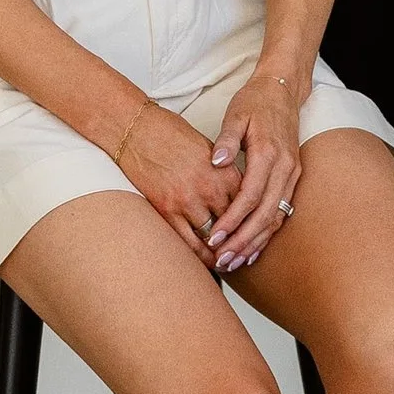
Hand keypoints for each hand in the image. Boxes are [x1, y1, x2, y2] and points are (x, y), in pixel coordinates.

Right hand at [113, 101, 239, 257]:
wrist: (136, 129)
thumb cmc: (171, 134)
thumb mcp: (209, 149)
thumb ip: (225, 174)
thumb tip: (238, 196)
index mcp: (224, 171)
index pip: (248, 206)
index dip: (254, 224)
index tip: (257, 235)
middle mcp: (209, 188)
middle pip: (235, 225)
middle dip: (242, 242)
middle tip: (247, 256)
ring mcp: (187, 201)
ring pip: (213, 238)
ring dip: (222, 253)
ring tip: (229, 263)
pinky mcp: (166, 210)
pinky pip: (188, 242)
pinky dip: (200, 255)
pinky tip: (206, 261)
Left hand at [203, 60, 306, 273]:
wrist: (284, 90)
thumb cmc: (255, 101)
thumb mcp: (236, 114)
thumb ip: (227, 139)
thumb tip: (216, 161)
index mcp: (268, 152)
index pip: (250, 196)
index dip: (232, 220)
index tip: (214, 237)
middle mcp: (284, 167)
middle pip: (265, 214)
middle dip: (243, 240)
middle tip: (222, 260)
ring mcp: (292, 174)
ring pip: (276, 217)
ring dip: (255, 242)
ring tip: (234, 261)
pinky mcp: (293, 178)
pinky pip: (282, 211)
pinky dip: (267, 232)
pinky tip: (253, 247)